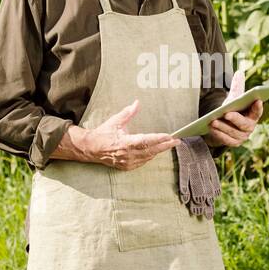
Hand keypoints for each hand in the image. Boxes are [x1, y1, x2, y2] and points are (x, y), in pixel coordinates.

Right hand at [59, 99, 179, 168]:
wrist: (91, 148)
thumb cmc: (104, 133)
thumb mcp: (115, 121)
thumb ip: (128, 113)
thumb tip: (137, 103)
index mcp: (125, 142)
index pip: (146, 141)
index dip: (159, 139)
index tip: (169, 136)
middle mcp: (128, 154)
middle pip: (151, 151)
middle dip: (165, 145)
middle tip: (177, 141)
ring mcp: (127, 162)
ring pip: (148, 157)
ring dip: (159, 151)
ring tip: (169, 144)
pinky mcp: (126, 167)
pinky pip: (142, 162)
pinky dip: (150, 156)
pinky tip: (156, 151)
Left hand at [206, 69, 262, 148]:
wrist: (224, 125)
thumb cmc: (232, 109)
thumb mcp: (234, 98)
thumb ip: (237, 87)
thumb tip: (239, 72)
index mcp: (253, 115)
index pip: (258, 111)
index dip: (258, 106)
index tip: (257, 100)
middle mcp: (250, 127)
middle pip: (244, 124)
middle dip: (235, 119)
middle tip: (226, 113)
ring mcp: (242, 137)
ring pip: (233, 132)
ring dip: (223, 127)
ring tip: (212, 121)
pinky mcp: (233, 143)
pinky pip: (226, 140)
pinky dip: (218, 134)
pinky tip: (210, 128)